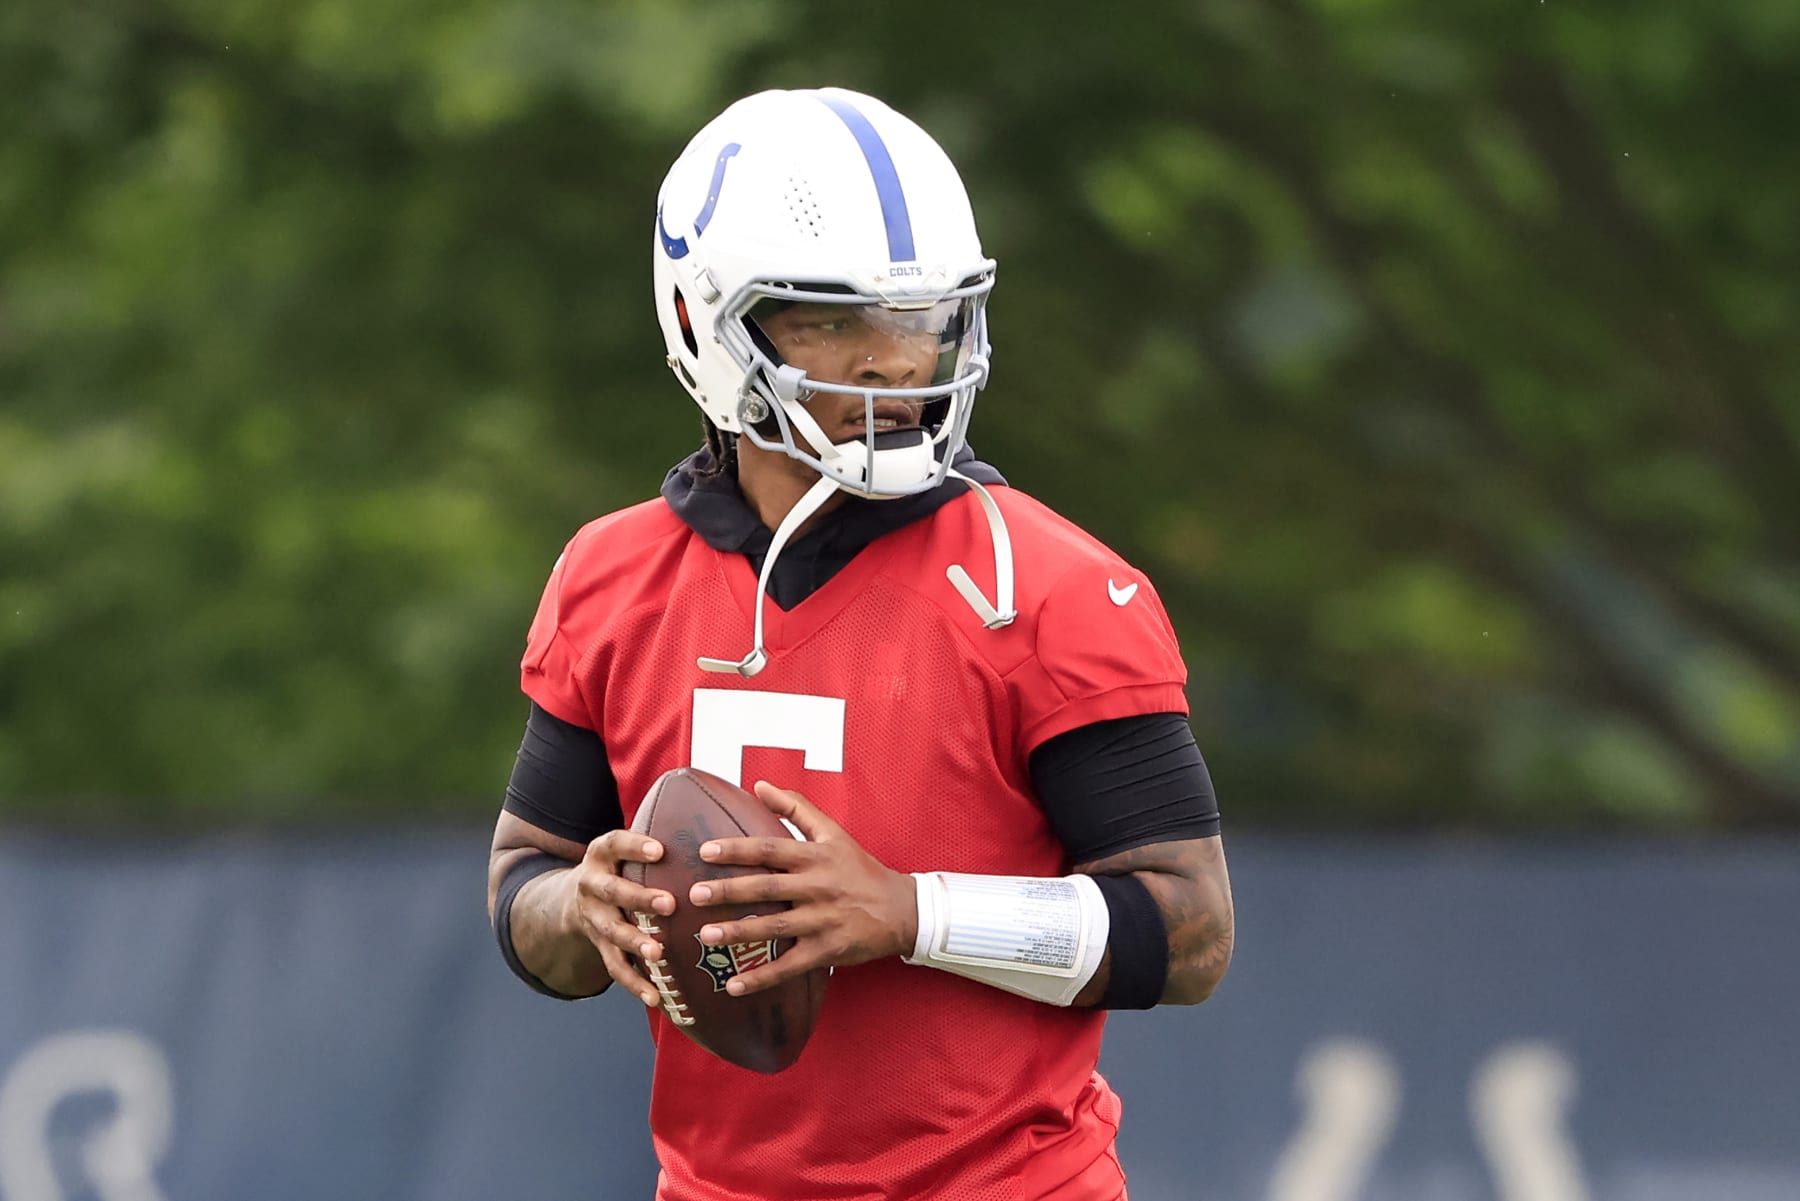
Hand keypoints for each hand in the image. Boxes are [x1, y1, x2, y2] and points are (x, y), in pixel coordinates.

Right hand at [564, 830, 677, 1007]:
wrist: (574, 897)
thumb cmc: (622, 866)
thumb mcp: (626, 846)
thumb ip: (660, 838)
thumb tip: (717, 820)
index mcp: (601, 854)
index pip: (615, 844)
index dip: (635, 847)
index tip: (659, 850)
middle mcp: (592, 884)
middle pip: (613, 891)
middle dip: (640, 898)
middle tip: (669, 903)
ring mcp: (593, 917)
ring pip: (612, 931)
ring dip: (635, 943)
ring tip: (658, 953)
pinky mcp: (599, 946)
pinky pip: (615, 968)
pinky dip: (635, 984)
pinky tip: (656, 997)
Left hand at [688, 781, 917, 996]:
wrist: (901, 909)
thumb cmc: (860, 869)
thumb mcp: (833, 833)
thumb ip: (796, 807)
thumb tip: (759, 785)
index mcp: (815, 857)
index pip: (771, 849)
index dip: (738, 850)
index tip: (705, 851)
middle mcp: (818, 887)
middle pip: (769, 888)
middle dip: (730, 891)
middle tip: (695, 894)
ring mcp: (823, 921)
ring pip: (776, 928)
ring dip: (740, 933)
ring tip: (706, 936)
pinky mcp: (827, 951)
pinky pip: (790, 966)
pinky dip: (762, 977)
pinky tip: (733, 986)